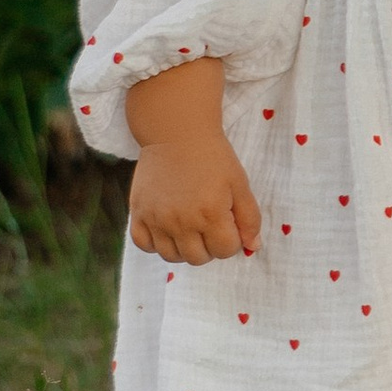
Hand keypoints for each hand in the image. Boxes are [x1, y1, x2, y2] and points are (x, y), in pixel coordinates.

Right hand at [127, 133, 260, 263]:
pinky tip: (167, 228)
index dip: (231, 239)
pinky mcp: (138, 212)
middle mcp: (181, 221)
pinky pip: (144, 244)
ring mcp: (157, 219)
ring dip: (184, 248)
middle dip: (210, 246)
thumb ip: (250, 218)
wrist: (176, 132)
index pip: (225, 251)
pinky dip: (156, 243)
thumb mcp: (239, 183)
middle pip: (199, 258)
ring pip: (172, 256)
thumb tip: (253, 247)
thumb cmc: (212, 156)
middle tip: (209, 224)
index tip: (227, 222)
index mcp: (210, 214)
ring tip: (189, 227)